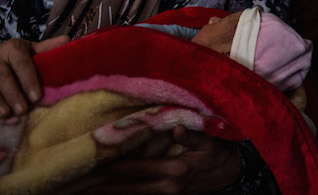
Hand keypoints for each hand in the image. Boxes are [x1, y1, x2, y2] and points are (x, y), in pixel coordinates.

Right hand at [0, 35, 68, 116]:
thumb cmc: (14, 55)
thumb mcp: (29, 49)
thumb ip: (46, 48)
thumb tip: (67, 40)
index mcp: (13, 48)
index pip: (22, 64)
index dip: (29, 81)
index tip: (37, 97)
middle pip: (5, 77)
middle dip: (14, 95)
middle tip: (23, 110)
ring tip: (7, 114)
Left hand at [87, 126, 242, 193]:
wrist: (232, 173)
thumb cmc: (219, 154)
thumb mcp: (210, 142)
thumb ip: (192, 136)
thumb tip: (176, 129)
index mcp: (176, 170)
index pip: (139, 169)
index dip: (117, 168)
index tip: (98, 165)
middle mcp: (168, 186)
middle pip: (131, 189)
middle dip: (107, 188)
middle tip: (84, 186)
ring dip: (115, 194)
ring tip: (93, 192)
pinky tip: (118, 193)